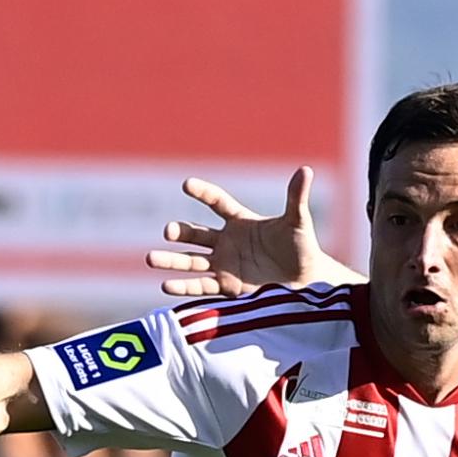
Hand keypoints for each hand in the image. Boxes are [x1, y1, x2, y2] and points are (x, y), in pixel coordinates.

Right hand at [147, 168, 349, 296]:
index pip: (217, 202)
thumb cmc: (302, 248)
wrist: (307, 282)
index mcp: (241, 221)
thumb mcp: (298, 222)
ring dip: (171, 260)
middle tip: (168, 231)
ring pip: (191, 260)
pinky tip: (166, 286)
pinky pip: (200, 286)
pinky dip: (183, 287)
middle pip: (196, 234)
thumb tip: (305, 169)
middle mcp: (227, 242)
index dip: (203, 193)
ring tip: (151, 258)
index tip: (187, 184)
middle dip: (180, 233)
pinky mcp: (227, 287)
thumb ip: (295, 198)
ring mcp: (224, 264)